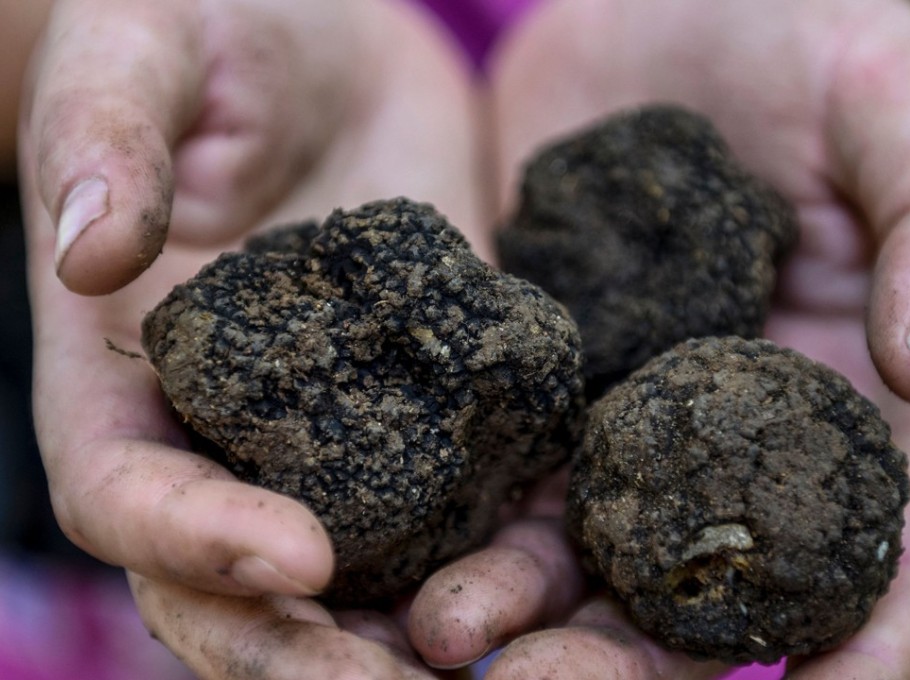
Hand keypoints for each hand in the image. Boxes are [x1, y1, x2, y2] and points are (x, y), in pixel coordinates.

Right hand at [20, 0, 485, 675]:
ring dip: (431, 634)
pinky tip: (581, 581)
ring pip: (370, 572)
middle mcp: (233, 431)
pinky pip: (474, 497)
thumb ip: (106, 137)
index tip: (296, 557)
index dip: (194, 542)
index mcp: (127, 373)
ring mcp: (346, 429)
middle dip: (312, 655)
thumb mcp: (142, 48)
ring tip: (519, 670)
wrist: (320, 39)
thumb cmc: (206, 28)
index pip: (128, 492)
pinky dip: (520, 552)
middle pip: (243, 585)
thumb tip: (87, 248)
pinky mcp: (441, 402)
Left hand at [407, 0, 909, 676]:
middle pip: (699, 575)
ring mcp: (619, 398)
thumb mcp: (895, 100)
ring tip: (448, 637)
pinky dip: (462, 513)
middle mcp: (724, 420)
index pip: (871, 542)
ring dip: (523, 605)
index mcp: (836, 385)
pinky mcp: (530, 363)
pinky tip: (405, 550)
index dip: (866, 636)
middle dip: (639, 658)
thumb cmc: (800, 29)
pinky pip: (497, 456)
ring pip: (580, 538)